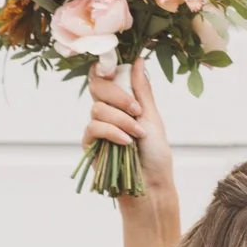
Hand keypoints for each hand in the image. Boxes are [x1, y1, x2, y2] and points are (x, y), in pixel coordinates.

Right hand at [81, 59, 173, 193]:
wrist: (151, 186)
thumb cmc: (156, 155)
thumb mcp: (152, 118)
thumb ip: (142, 90)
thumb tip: (139, 60)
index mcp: (121, 102)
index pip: (105, 76)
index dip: (105, 68)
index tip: (115, 69)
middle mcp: (107, 111)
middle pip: (97, 85)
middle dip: (118, 96)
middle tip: (136, 110)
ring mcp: (97, 127)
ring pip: (97, 108)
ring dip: (121, 120)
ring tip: (138, 135)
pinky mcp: (90, 145)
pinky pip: (93, 127)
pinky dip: (111, 132)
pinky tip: (126, 142)